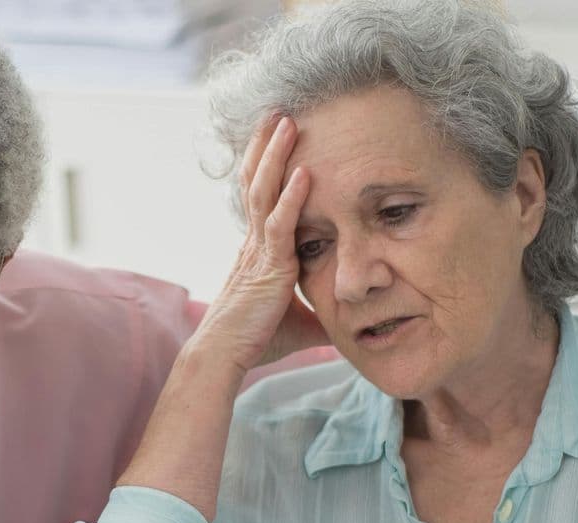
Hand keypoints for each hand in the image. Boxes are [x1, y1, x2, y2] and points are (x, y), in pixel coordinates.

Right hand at [191, 116, 328, 372]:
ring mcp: (258, 251)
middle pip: (258, 181)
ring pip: (265, 192)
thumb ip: (322, 312)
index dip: (266, 166)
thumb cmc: (256, 341)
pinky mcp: (267, 266)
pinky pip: (280, 224)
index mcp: (259, 250)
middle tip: (278, 111)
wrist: (225, 357)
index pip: (261, 197)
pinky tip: (304, 172)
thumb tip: (352, 322)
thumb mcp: (300, 321)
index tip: (277, 138)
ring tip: (287, 121)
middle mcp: (254, 242)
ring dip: (277, 155)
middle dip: (267, 146)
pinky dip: (293, 197)